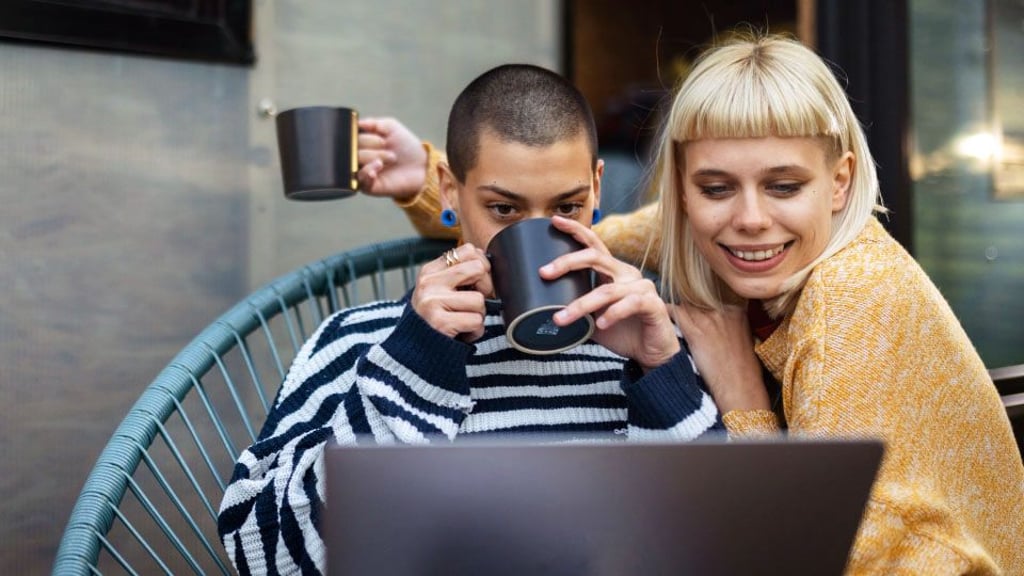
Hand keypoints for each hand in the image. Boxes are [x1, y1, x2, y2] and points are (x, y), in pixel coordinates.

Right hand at [356, 117, 428, 199]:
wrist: (420, 166)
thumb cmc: (405, 146)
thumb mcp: (391, 127)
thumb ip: (373, 123)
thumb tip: (357, 123)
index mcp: (360, 143)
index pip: (350, 137)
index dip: (362, 134)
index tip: (378, 134)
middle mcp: (358, 158)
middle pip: (351, 149)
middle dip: (369, 143)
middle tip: (385, 144)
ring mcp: (362, 172)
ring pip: (354, 163)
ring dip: (372, 156)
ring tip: (391, 157)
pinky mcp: (368, 187)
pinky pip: (360, 180)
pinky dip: (367, 172)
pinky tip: (378, 166)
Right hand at [411, 244, 494, 342]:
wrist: (416, 350)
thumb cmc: (435, 319)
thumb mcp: (440, 290)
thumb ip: (458, 275)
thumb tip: (486, 263)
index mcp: (430, 271)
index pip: (469, 250)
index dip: (482, 266)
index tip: (476, 282)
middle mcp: (429, 283)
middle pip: (478, 269)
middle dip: (486, 288)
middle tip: (474, 303)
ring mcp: (433, 301)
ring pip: (480, 299)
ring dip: (478, 315)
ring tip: (463, 321)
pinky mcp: (440, 322)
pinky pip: (476, 321)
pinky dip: (475, 331)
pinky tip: (462, 333)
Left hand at [543, 216, 679, 370]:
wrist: (651, 354)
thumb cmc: (621, 332)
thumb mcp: (592, 318)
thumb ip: (574, 309)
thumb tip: (540, 311)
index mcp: (613, 272)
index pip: (594, 245)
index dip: (576, 231)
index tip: (554, 221)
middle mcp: (627, 274)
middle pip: (596, 257)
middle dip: (567, 262)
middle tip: (544, 272)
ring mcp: (642, 288)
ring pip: (607, 290)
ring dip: (581, 305)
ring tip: (561, 319)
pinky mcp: (653, 304)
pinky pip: (630, 304)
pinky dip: (613, 314)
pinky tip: (601, 324)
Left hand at [670, 300, 769, 412]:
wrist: (740, 387)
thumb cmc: (741, 371)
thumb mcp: (742, 341)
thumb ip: (730, 327)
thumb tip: (717, 327)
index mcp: (737, 312)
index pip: (711, 301)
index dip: (699, 308)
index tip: (694, 316)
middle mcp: (723, 311)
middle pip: (697, 300)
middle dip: (688, 309)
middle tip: (678, 317)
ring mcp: (709, 320)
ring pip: (685, 305)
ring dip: (677, 312)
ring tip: (666, 317)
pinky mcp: (696, 331)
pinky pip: (675, 312)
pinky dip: (667, 313)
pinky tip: (661, 316)